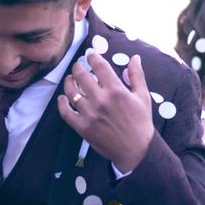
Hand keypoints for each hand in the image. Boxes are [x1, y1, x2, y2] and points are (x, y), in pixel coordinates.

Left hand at [58, 52, 153, 172]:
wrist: (136, 150)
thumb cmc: (141, 122)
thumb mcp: (143, 96)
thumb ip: (137, 75)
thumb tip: (135, 57)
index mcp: (116, 91)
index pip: (99, 66)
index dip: (92, 57)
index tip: (90, 54)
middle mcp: (101, 100)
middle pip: (81, 75)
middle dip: (78, 67)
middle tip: (79, 66)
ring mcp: (90, 114)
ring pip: (71, 92)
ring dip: (69, 82)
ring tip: (70, 79)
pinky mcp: (82, 127)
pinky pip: (65, 112)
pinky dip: (61, 103)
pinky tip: (63, 98)